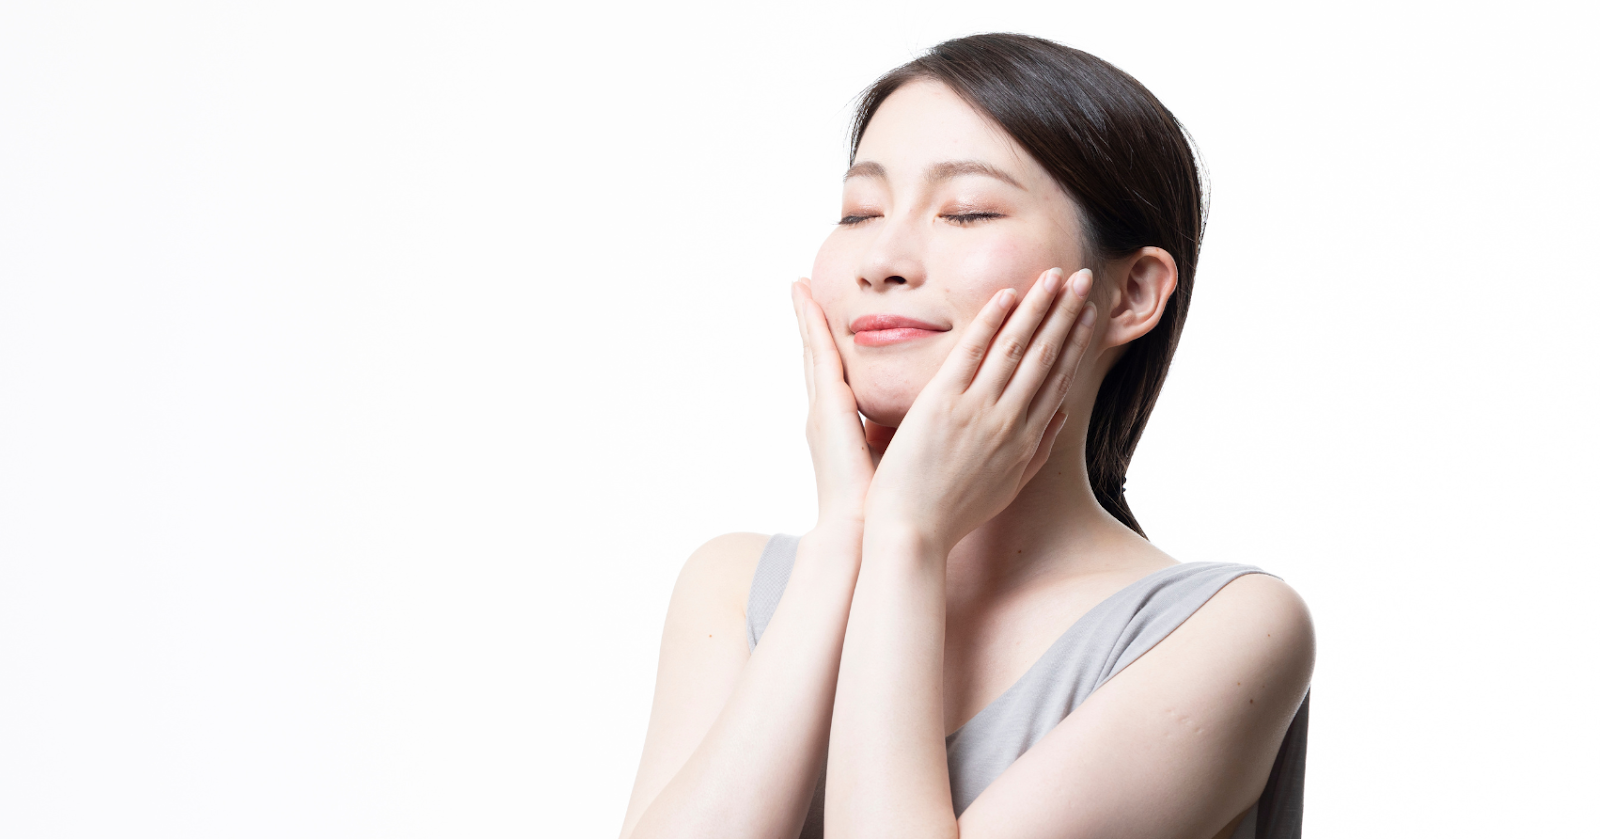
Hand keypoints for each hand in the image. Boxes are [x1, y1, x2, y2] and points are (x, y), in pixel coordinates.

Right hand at [791, 278, 880, 530]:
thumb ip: (897, 437)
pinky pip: (820, 356)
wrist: (862, 531)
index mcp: (842, 425)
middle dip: (810, 322)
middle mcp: (826, 413)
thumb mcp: (891, 459)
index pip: (834, 374)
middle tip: (799, 286)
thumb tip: (923, 427)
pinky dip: (812, 326)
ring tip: (797, 284)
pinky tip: (806, 300)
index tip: (823, 315)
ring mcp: (822, 408)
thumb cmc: (882, 504)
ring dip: (806, 315)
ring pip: (814, 349)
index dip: (829, 344)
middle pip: (817, 355)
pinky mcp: (827, 407)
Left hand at [862, 268, 1096, 553]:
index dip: (1076, 342)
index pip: (1059, 379)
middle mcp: (1009, 421)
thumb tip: (1059, 416)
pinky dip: (991, 322)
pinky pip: (971, 354)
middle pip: (1046, 357)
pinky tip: (1007, 295)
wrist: (913, 532)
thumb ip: (1037, 449)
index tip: (1088, 313)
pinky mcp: (942, 405)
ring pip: (1017, 348)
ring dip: (1039, 308)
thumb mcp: (1008, 485)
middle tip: (1086, 278)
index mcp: (1025, 439)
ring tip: (1055, 275)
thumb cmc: (954, 513)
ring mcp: (978, 411)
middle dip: (1067, 314)